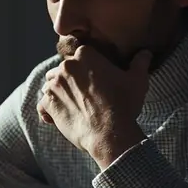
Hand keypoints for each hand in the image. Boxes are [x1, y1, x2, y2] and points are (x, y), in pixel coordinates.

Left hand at [37, 46, 151, 168]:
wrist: (110, 133)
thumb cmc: (124, 105)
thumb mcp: (137, 81)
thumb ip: (140, 63)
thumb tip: (145, 53)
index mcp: (85, 55)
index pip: (80, 56)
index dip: (86, 69)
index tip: (94, 80)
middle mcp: (66, 67)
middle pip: (63, 70)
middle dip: (70, 80)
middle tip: (84, 96)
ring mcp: (55, 86)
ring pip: (51, 86)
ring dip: (58, 94)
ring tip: (72, 107)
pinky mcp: (48, 104)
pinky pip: (42, 105)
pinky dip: (47, 111)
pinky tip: (56, 118)